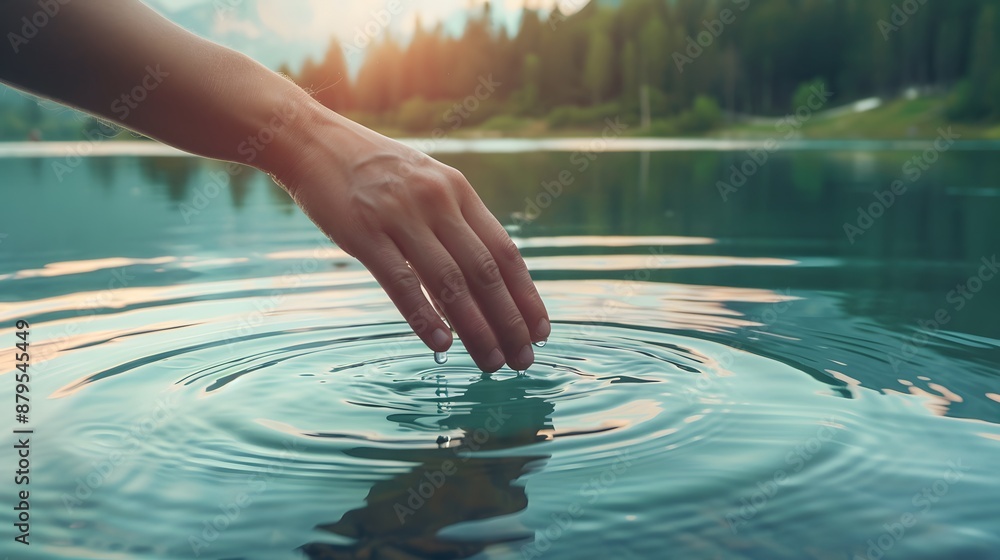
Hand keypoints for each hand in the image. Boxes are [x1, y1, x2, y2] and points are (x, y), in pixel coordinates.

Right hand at [270, 110, 549, 371]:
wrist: (313, 142)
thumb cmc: (374, 172)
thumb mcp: (426, 185)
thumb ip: (454, 226)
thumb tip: (480, 285)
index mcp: (458, 192)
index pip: (505, 252)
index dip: (526, 295)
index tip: (540, 331)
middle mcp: (437, 202)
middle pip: (485, 272)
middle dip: (509, 322)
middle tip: (522, 360)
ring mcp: (400, 217)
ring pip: (450, 282)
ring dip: (476, 329)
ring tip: (491, 363)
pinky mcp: (364, 233)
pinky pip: (401, 282)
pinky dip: (424, 317)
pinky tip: (442, 345)